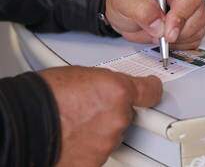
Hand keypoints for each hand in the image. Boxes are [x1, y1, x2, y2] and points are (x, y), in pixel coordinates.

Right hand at [39, 66, 161, 165]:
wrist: (25, 121)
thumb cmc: (47, 95)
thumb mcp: (83, 74)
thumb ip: (107, 84)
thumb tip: (112, 89)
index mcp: (118, 91)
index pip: (150, 91)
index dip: (151, 89)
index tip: (152, 88)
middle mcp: (118, 117)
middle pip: (128, 114)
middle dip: (115, 110)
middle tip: (93, 107)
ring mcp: (108, 141)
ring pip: (114, 132)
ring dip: (102, 128)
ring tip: (77, 121)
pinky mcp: (97, 160)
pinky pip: (101, 149)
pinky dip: (92, 144)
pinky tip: (75, 135)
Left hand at [106, 0, 204, 49]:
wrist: (127, 13)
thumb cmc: (128, 0)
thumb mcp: (123, 0)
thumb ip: (141, 9)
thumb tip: (158, 24)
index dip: (180, 17)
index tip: (168, 33)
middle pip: (197, 16)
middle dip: (176, 32)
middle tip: (157, 34)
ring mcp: (193, 9)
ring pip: (196, 30)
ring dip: (176, 39)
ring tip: (157, 32)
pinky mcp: (194, 26)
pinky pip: (193, 40)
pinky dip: (178, 45)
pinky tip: (165, 37)